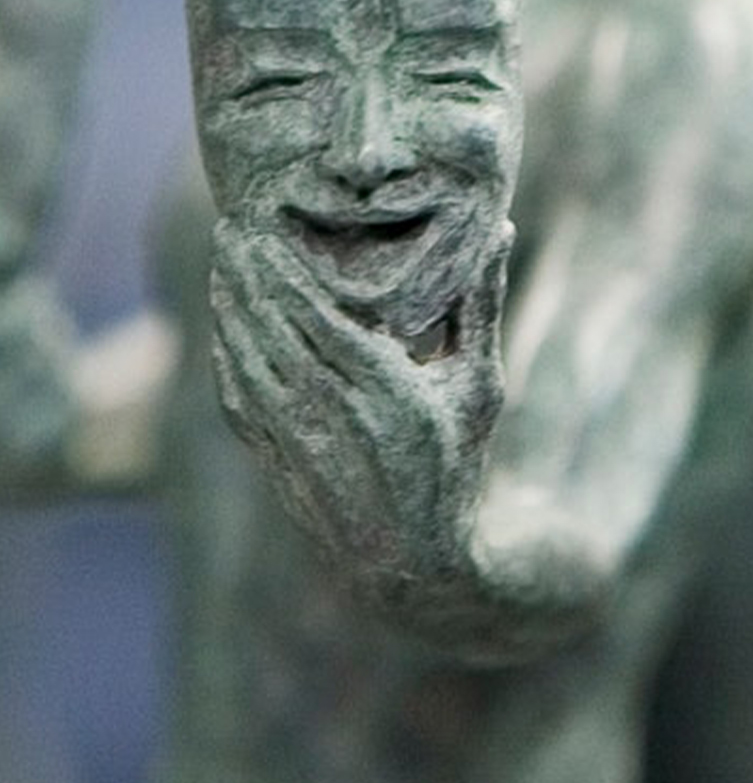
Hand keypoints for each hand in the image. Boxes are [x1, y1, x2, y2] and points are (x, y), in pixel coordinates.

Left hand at [210, 216, 506, 593]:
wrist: (412, 560)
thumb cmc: (456, 460)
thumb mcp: (479, 383)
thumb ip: (481, 305)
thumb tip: (499, 226)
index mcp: (388, 391)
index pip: (320, 314)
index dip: (288, 267)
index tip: (271, 222)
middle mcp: (336, 415)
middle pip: (276, 328)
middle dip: (250, 274)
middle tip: (233, 223)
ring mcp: (299, 442)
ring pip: (249, 360)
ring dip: (231, 308)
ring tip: (224, 260)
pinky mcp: (275, 460)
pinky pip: (239, 397)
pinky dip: (227, 354)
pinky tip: (225, 321)